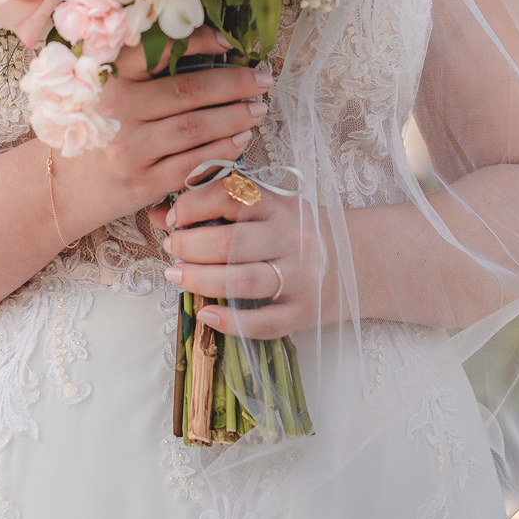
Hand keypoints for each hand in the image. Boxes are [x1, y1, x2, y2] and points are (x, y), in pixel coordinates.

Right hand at [53, 31, 271, 239]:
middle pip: (189, 91)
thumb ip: (144, 73)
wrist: (62, 188)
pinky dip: (222, 150)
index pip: (159, 51)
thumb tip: (208, 52)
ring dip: (235, 117)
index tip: (232, 42)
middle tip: (262, 80)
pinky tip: (240, 140)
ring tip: (256, 110)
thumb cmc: (93, 130)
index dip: (201, 41)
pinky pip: (192, 164)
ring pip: (196, 127)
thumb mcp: (105, 91)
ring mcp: (129, 148)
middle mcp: (117, 109)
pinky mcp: (141, 183)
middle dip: (235, 84)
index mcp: (108, 77)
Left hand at [149, 175, 323, 340]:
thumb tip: (159, 214)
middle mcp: (292, 237)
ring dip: (200, 281)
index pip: (230, 195)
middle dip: (190, 247)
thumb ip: (215, 206)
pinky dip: (231, 323)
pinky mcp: (305, 312)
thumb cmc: (297, 229)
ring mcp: (301, 276)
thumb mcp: (265, 208)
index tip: (174, 218)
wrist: (359, 258)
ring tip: (176, 277)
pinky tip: (206, 316)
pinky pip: (265, 323)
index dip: (193, 205)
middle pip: (230, 242)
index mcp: (280, 204)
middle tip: (172, 250)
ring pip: (243, 282)